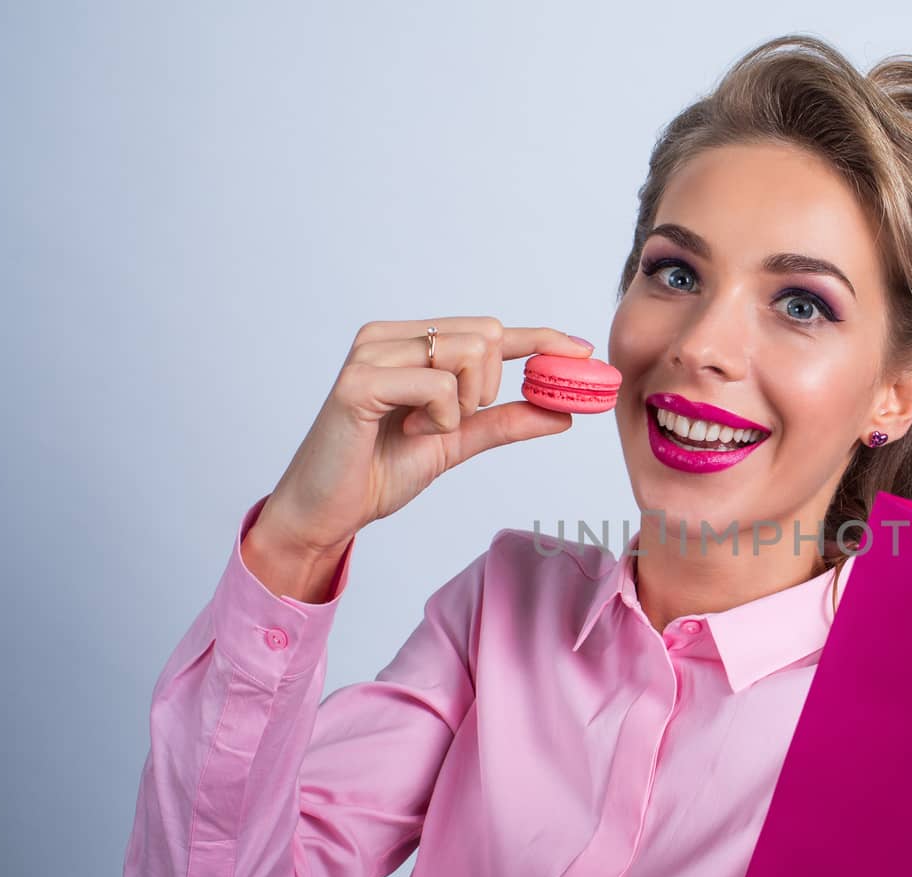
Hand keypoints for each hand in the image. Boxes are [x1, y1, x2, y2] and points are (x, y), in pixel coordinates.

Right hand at [258, 317, 593, 557]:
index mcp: (409, 343)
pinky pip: (437, 384)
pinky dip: (440, 417)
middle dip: (490, 386)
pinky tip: (409, 431)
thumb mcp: (456, 442)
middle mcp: (388, 336)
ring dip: (463, 404)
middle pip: (487, 334)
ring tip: (423, 427)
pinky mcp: (359, 381)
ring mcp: (371, 352)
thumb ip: (503, 422)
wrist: (327, 511)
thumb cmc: (378, 471)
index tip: (583, 350)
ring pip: (467, 352)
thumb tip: (561, 411)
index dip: (540, 338)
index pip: (489, 330)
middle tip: (453, 420)